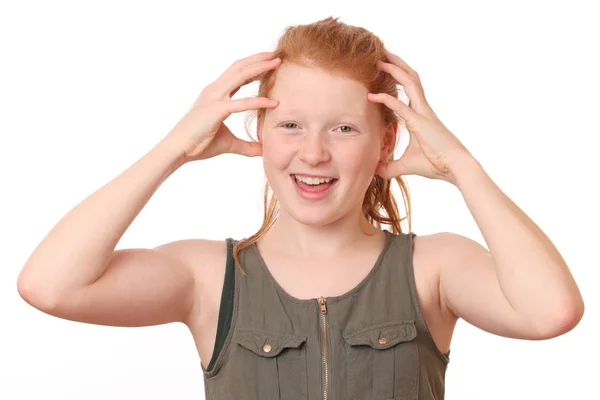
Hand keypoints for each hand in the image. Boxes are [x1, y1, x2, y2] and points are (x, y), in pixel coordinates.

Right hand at [166, 52, 280, 162]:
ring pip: (240, 75)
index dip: (253, 67)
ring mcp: (214, 98)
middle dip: (258, 59)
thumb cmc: (199, 144)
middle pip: (239, 67)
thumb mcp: (229, 143)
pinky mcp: (216, 110)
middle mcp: (214, 90)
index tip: (270, 64)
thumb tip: (263, 151)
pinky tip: (275, 102)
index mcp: (215, 94)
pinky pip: (241, 103)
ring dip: (260, 67)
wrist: (178, 149)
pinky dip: (259, 101)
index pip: (237, 74)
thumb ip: (247, 146)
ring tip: (277, 62)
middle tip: (277, 55)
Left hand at [368, 50, 473, 183]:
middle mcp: (423, 109)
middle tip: (381, 53)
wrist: (455, 168)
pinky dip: (386, 100)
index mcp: (421, 115)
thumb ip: (389, 167)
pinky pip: (401, 107)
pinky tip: (372, 96)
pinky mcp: (420, 123)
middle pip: (411, 77)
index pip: (408, 90)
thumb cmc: (436, 165)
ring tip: (379, 59)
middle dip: (397, 63)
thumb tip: (373, 170)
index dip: (397, 77)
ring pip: (410, 82)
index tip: (383, 69)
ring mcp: (423, 113)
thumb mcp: (407, 166)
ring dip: (394, 69)